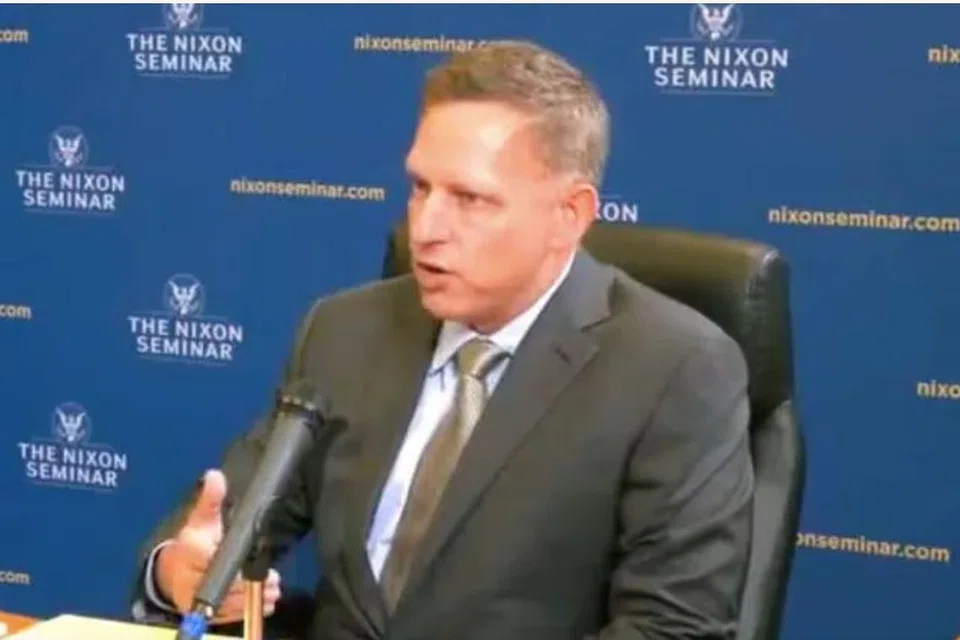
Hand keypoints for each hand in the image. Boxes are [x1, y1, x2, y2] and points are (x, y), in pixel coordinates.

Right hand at [154, 469, 282, 623]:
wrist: (172, 572)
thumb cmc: (193, 543)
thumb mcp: (200, 519)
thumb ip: (210, 499)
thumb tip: (215, 475)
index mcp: (191, 552)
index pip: (214, 559)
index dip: (237, 562)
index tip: (255, 562)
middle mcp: (191, 579)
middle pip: (227, 584)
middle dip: (251, 582)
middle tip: (274, 578)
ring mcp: (197, 600)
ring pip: (230, 602)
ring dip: (255, 597)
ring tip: (274, 588)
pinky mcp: (205, 613)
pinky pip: (228, 615)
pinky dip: (248, 609)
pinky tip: (266, 601)